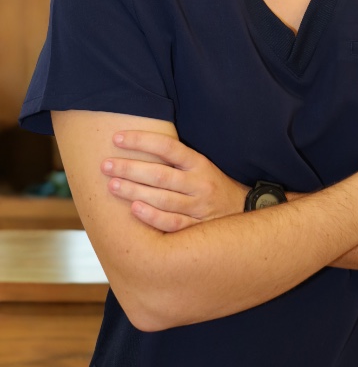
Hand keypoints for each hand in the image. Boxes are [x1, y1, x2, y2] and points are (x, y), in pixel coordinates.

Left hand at [101, 130, 249, 231]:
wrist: (243, 213)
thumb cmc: (211, 186)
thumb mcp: (200, 166)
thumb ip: (175, 159)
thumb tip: (138, 142)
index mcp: (199, 164)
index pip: (168, 147)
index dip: (142, 140)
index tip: (117, 138)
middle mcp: (199, 184)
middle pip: (161, 174)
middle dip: (130, 169)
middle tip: (105, 165)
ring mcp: (198, 207)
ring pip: (163, 198)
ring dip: (134, 191)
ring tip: (112, 186)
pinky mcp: (196, 229)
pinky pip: (172, 223)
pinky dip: (153, 217)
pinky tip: (134, 210)